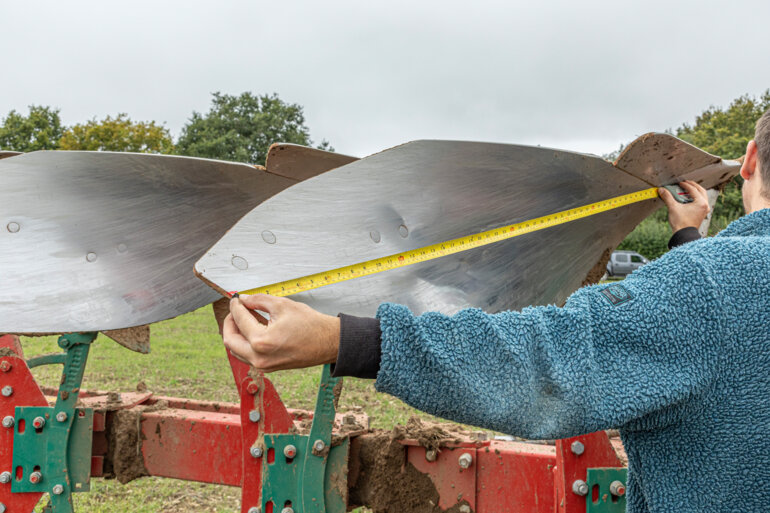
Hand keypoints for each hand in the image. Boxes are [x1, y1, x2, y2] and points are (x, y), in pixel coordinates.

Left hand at [223, 294, 339, 371]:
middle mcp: (259, 357)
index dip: (236, 306)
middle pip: (230, 340)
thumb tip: (244, 299)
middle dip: (230, 322)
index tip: (236, 298)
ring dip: (237, 333)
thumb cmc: (311, 325)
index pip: (239, 320)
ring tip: (246, 317)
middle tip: (236, 309)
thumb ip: (258, 300)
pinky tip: (254, 327)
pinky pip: (248, 355)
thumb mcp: (283, 305)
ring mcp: (263, 365)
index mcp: (261, 341)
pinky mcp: (269, 367)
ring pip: (237, 350)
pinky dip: (246, 341)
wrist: (328, 342)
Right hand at [658, 181, 710, 232]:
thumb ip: (667, 197)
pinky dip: (695, 198)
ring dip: (695, 191)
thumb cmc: (681, 223)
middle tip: (686, 183)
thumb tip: (661, 190)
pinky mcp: (702, 214)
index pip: (693, 189)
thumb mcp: (673, 207)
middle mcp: (705, 205)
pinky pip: (701, 202)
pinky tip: (689, 198)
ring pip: (702, 196)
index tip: (679, 183)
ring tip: (687, 189)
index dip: (685, 185)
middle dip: (693, 186)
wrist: (684, 234)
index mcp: (701, 202)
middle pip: (701, 191)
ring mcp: (704, 210)